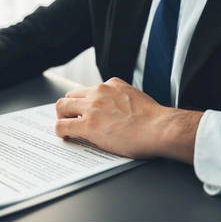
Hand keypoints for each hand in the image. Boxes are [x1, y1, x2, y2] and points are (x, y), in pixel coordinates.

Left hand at [55, 77, 202, 162]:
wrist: (160, 128)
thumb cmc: (155, 120)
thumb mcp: (136, 98)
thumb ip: (121, 99)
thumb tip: (115, 110)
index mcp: (112, 85)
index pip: (88, 90)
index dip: (83, 102)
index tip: (83, 111)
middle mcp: (99, 91)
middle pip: (71, 95)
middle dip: (68, 108)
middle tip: (69, 119)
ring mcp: (92, 107)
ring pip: (62, 106)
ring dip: (61, 117)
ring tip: (65, 127)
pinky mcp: (88, 125)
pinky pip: (62, 125)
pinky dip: (60, 131)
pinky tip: (65, 136)